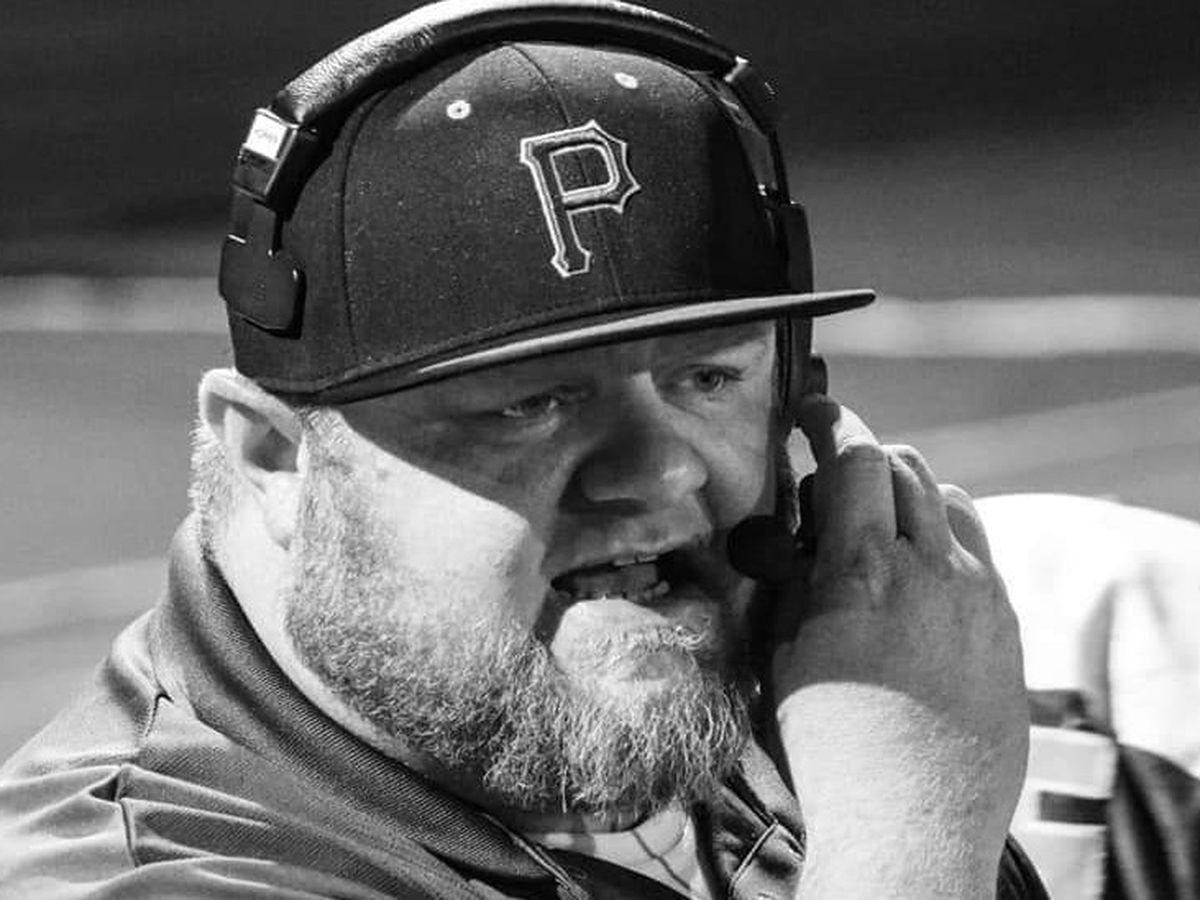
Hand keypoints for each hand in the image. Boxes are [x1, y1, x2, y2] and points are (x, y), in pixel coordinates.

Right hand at [769, 397, 1028, 896]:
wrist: (912, 822)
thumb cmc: (831, 749)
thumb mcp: (783, 657)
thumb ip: (792, 582)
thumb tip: (795, 538)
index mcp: (862, 571)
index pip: (855, 457)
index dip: (828, 420)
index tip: (810, 413)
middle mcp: (931, 569)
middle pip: (905, 466)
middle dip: (864, 456)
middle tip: (833, 480)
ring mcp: (978, 595)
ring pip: (948, 499)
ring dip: (909, 493)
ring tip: (880, 524)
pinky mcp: (1007, 625)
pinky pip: (977, 549)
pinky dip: (944, 536)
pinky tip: (921, 573)